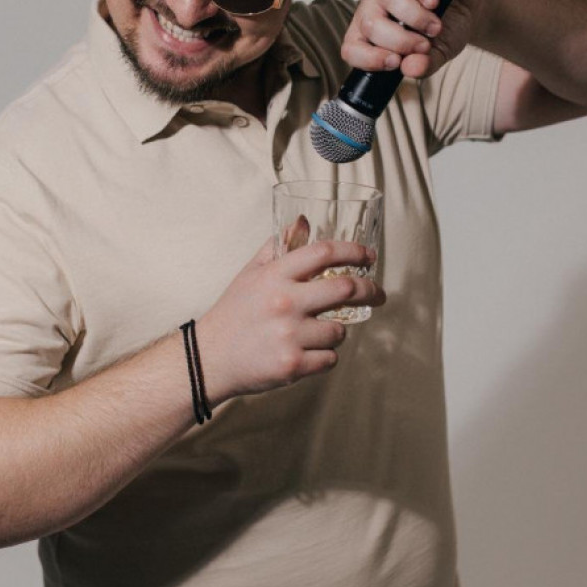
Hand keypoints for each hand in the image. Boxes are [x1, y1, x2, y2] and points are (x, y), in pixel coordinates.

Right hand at [196, 236, 384, 401]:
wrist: (209, 358)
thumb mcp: (251, 273)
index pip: (324, 252)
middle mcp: (284, 303)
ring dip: (338, 330)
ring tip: (320, 331)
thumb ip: (278, 246)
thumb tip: (303, 221)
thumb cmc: (233, 313)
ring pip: (340, 330)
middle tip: (378, 293)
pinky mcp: (293, 365)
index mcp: (275, 275)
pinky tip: (308, 352)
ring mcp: (290, 335)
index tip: (369, 256)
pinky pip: (330, 358)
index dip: (354, 251)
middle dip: (371, 290)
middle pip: (346, 288)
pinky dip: (325, 356)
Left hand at [341, 0, 486, 78]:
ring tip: (435, 26)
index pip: (351, 48)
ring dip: (415, 17)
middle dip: (400, 41)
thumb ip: (423, 65)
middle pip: (370, 23)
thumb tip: (411, 68)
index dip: (369, 59)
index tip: (396, 62)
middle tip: (425, 45)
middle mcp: (373, 3)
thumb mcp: (438, 54)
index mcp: (370, 31)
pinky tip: (434, 1)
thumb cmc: (446, 29)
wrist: (471, 6)